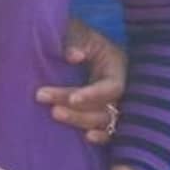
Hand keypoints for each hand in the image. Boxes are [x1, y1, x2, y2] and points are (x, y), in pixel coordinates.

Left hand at [36, 18, 125, 142]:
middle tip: (47, 103)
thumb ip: (76, 41)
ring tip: (54, 114)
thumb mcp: (80, 32)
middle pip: (105, 107)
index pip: (112, 87)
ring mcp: (118, 103)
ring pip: (105, 121)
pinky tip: (87, 137)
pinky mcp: (110, 114)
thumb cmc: (81, 36)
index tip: (72, 98)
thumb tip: (73, 56)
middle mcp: (122, 88)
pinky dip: (102, 137)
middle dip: (77, 109)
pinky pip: (112, 132)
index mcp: (118, 67)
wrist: (82, 43)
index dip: (93, 94)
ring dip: (81, 121)